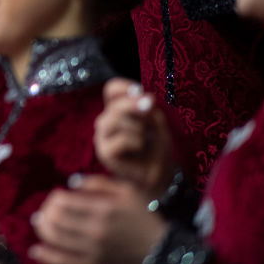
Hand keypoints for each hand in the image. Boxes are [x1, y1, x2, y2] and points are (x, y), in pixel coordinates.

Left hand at [29, 175, 165, 263]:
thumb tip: (72, 181)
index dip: (53, 197)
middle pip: (55, 219)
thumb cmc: (144, 217)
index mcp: (103, 209)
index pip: (64, 202)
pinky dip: (47, 256)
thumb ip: (99, 183)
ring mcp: (94, 251)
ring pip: (55, 239)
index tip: (56, 196)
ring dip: (42, 229)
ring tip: (40, 223)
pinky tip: (36, 250)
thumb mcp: (128, 192)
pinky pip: (64, 262)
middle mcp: (96, 231)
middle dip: (45, 212)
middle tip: (44, 210)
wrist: (163, 249)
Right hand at [93, 79, 174, 196]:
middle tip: (150, 114)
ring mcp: (103, 137)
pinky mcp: (104, 152)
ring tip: (145, 138)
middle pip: (113, 104)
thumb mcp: (157, 123)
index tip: (139, 91)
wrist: (160, 176)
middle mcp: (106, 122)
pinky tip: (140, 148)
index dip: (124, 86)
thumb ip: (148, 108)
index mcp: (116, 111)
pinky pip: (121, 138)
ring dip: (137, 126)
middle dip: (134, 106)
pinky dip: (137, 141)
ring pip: (113, 119)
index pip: (111, 90)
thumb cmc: (157, 148)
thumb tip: (144, 96)